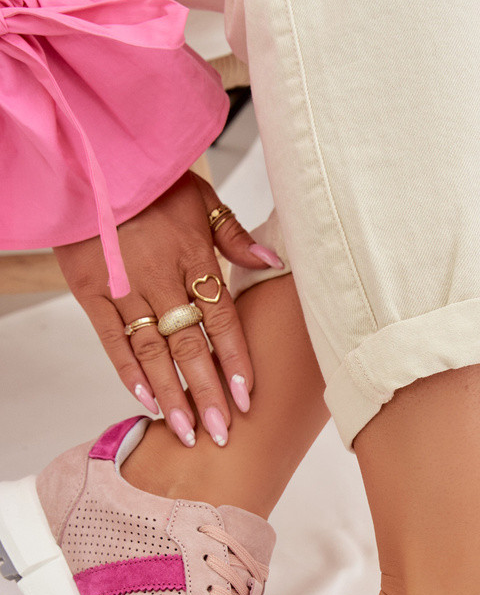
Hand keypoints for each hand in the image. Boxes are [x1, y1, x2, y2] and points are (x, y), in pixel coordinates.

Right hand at [54, 171, 282, 446]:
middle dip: (208, 393)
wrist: (91, 160)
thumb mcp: (202, 197)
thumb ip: (235, 235)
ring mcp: (123, 287)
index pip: (221, 319)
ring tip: (188, 432)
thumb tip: (273, 262)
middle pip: (190, 346)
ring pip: (153, 352)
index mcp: (193, 256)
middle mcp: (160, 277)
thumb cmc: (152, 181)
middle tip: (221, 434)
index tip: (248, 398)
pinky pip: (111, 340)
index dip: (235, 361)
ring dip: (172, 395)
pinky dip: (129, 372)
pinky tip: (147, 402)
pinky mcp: (90, 290)